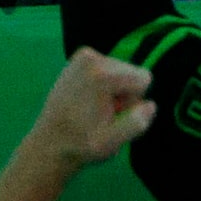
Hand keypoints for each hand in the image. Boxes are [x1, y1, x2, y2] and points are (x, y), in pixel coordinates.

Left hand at [19, 48, 156, 175]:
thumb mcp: (111, 143)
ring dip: (113, 90)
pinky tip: (87, 100)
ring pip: (120, 70)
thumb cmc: (81, 145)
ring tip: (94, 109)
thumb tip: (151, 105)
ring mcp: (83, 56)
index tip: (117, 115)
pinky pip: (107, 68)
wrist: (49, 144)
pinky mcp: (77, 58)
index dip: (134, 101)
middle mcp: (92, 57)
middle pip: (131, 71)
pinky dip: (102, 83)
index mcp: (103, 75)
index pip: (143, 79)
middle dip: (124, 93)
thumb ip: (136, 124)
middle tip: (104, 115)